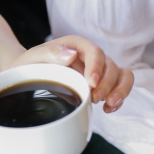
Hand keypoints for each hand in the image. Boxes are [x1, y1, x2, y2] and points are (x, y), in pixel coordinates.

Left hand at [10, 36, 133, 112]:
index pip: (95, 52)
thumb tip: (71, 55)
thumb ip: (50, 53)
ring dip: (120, 91)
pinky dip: (119, 99)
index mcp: (77, 45)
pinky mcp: (104, 84)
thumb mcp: (33, 57)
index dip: (97, 67)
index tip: (91, 82)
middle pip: (111, 66)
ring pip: (122, 76)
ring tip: (109, 104)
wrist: (30, 76)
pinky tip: (108, 109)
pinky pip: (120, 88)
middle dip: (107, 84)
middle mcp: (92, 57)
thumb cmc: (31, 66)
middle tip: (94, 99)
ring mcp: (101, 71)